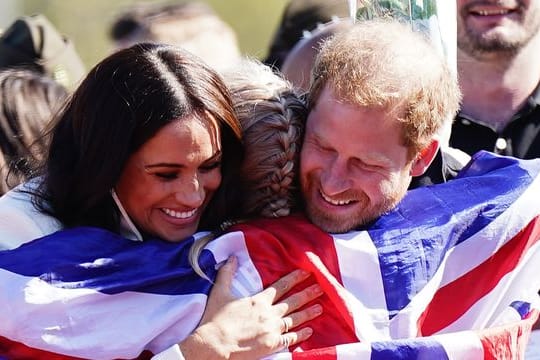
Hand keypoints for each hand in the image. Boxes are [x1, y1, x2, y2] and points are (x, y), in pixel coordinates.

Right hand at [180, 256, 322, 358]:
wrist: (214, 344)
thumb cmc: (215, 320)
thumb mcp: (219, 292)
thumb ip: (227, 274)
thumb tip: (232, 257)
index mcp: (258, 300)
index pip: (280, 286)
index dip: (294, 278)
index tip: (306, 272)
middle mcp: (268, 313)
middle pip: (292, 301)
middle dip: (307, 293)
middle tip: (321, 288)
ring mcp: (272, 329)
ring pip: (295, 319)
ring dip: (308, 312)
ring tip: (320, 307)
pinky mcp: (272, 344)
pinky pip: (291, 338)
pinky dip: (301, 334)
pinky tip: (310, 331)